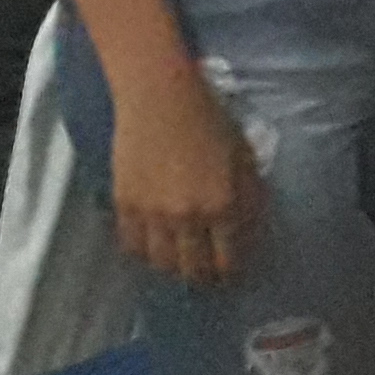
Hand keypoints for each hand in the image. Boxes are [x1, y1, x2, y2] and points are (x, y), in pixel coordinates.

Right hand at [114, 64, 265, 283]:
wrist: (161, 97)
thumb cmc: (211, 122)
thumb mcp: (245, 160)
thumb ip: (249, 201)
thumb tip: (248, 236)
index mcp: (224, 206)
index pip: (228, 260)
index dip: (230, 273)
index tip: (230, 274)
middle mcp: (188, 216)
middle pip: (193, 269)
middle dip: (202, 277)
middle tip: (205, 274)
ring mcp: (153, 213)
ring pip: (161, 263)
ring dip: (172, 268)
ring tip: (178, 263)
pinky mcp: (125, 204)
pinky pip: (132, 245)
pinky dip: (143, 251)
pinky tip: (153, 246)